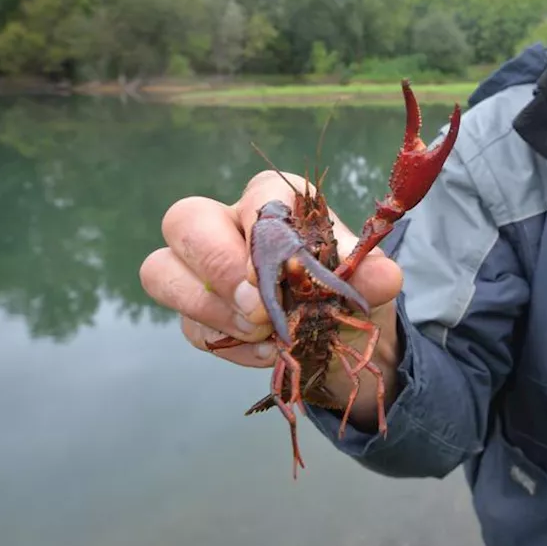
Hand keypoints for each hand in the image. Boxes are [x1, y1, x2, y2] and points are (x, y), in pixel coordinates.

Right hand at [138, 170, 403, 429]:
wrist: (340, 338)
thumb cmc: (347, 290)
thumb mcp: (368, 284)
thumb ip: (371, 276)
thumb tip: (384, 278)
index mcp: (277, 203)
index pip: (259, 193)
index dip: (263, 227)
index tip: (283, 269)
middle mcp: (230, 225)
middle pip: (184, 220)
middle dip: (217, 266)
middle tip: (259, 308)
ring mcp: (203, 271)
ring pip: (162, 270)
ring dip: (211, 309)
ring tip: (263, 333)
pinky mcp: (197, 314)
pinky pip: (191, 327)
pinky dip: (228, 344)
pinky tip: (265, 352)